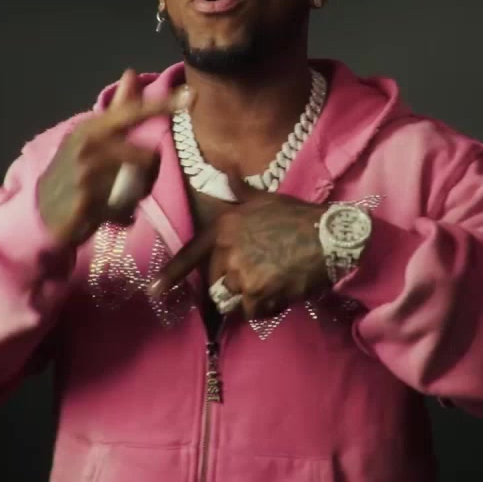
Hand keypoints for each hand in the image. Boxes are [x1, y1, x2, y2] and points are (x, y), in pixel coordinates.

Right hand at [37, 68, 191, 243]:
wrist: (42, 209)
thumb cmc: (74, 169)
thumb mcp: (93, 136)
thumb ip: (117, 108)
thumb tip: (131, 72)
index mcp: (93, 128)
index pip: (133, 113)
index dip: (163, 105)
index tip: (191, 96)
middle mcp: (87, 146)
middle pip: (144, 156)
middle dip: (148, 171)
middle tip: (135, 178)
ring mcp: (83, 174)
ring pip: (136, 185)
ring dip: (133, 194)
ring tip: (117, 195)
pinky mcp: (83, 202)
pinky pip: (123, 209)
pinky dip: (121, 213)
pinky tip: (106, 211)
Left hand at [148, 167, 328, 318]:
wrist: (328, 235)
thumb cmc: (297, 216)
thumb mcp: (265, 198)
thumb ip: (239, 190)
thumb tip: (228, 169)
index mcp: (224, 229)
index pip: (191, 255)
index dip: (171, 275)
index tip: (155, 290)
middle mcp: (227, 252)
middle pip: (217, 283)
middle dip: (233, 285)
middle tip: (259, 277)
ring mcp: (242, 274)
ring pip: (234, 300)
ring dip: (249, 298)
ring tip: (272, 285)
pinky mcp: (259, 294)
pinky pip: (252, 312)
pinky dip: (264, 309)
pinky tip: (280, 294)